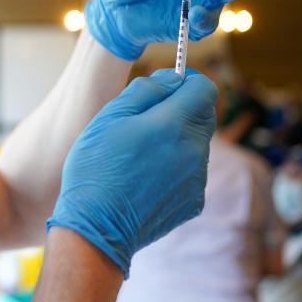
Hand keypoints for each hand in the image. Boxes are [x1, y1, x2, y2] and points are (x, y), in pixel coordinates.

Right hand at [47, 69, 217, 275]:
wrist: (96, 224)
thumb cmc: (96, 166)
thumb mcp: (110, 116)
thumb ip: (146, 89)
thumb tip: (172, 77)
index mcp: (173, 124)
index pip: (205, 88)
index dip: (187, 81)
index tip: (166, 87)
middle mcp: (193, 150)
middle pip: (204, 114)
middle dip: (182, 108)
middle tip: (147, 120)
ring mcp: (197, 178)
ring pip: (197, 143)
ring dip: (177, 139)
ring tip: (140, 154)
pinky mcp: (194, 200)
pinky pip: (191, 171)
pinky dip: (175, 166)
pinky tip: (145, 177)